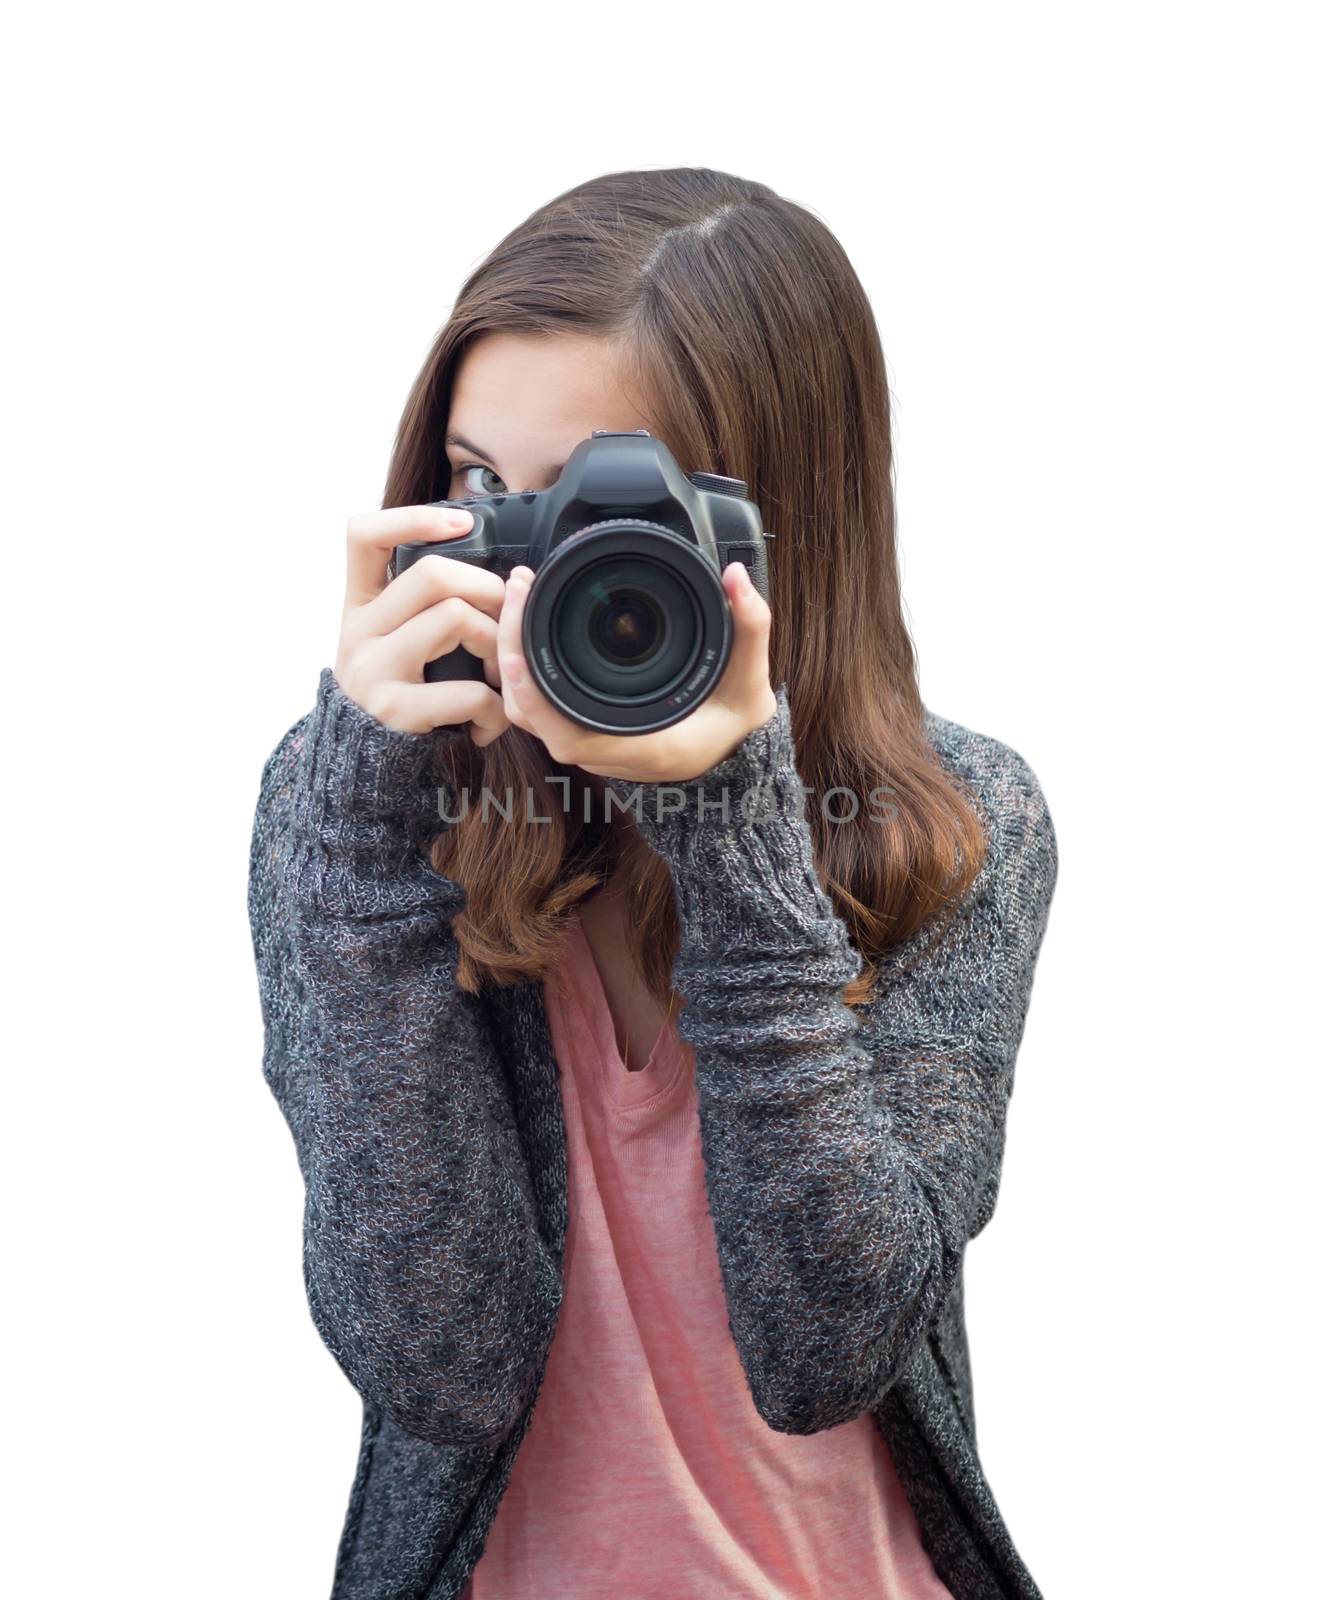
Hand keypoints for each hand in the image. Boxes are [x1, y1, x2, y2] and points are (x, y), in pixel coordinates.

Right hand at [333, 505, 512, 742]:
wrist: (363, 767)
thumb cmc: (398, 696)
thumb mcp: (393, 643)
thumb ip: (423, 608)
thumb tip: (499, 578)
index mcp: (360, 606)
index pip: (364, 536)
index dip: (412, 518)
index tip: (462, 522)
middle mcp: (358, 631)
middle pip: (432, 574)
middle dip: (487, 590)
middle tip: (505, 619)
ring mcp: (372, 669)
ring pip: (454, 618)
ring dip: (496, 645)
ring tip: (498, 675)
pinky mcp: (395, 709)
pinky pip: (467, 690)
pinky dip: (493, 707)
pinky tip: (489, 721)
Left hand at [496, 559, 777, 782]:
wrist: (731, 758)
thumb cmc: (735, 724)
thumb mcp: (751, 678)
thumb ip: (750, 628)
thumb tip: (737, 577)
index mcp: (642, 747)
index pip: (567, 736)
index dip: (535, 697)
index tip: (516, 649)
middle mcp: (608, 753)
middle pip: (532, 717)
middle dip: (512, 653)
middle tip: (519, 588)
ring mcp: (592, 745)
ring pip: (529, 713)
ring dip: (513, 659)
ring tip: (519, 597)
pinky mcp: (585, 731)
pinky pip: (539, 708)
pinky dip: (526, 668)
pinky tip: (527, 625)